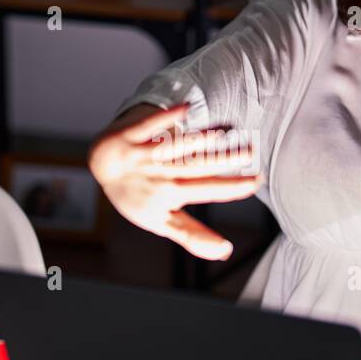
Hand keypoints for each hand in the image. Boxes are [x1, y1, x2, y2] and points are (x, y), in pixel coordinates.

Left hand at [88, 103, 260, 260]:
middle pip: (195, 167)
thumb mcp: (162, 221)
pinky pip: (148, 127)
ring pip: (175, 147)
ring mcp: (144, 155)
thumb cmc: (138, 197)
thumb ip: (194, 236)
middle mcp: (160, 175)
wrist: (104, 167)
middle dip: (222, 160)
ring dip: (198, 139)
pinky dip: (164, 118)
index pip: (206, 191)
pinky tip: (185, 108)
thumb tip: (225, 251)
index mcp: (170, 195)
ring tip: (224, 131)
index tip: (256, 181)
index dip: (230, 188)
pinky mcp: (131, 136)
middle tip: (250, 150)